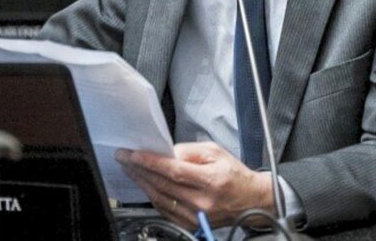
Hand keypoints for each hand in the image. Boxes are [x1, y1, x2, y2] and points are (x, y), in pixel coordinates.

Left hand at [115, 141, 273, 229]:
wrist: (250, 201)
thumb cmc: (234, 175)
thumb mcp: (216, 152)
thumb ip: (190, 151)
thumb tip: (166, 152)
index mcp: (211, 181)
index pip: (174, 171)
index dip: (151, 163)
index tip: (133, 155)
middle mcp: (202, 202)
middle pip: (163, 185)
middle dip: (139, 170)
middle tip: (125, 158)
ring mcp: (195, 216)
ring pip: (160, 199)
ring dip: (142, 183)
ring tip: (130, 169)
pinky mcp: (191, 224)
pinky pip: (164, 210)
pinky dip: (152, 196)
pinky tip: (145, 185)